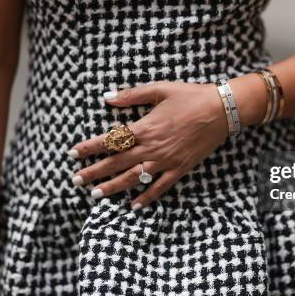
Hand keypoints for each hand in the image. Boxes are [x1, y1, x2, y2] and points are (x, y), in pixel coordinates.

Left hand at [69, 81, 230, 208]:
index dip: (89, 148)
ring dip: (112, 187)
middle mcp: (152, 148)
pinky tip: (133, 206)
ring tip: (95, 195)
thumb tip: (107, 97)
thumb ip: (132, 95)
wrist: (222, 110)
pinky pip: (160, 187)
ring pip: (133, 178)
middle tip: (75, 180)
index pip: (110, 140)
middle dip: (93, 172)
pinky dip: (146, 198)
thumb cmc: (190, 96)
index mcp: (145, 127)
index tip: (72, 153)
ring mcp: (166, 161)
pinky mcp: (180, 168)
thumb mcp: (160, 90)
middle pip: (116, 163)